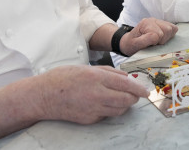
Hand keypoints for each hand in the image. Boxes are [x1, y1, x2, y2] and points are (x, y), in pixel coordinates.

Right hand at [33, 65, 147, 123]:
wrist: (43, 96)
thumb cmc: (63, 78)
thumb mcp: (87, 68)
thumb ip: (109, 72)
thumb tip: (126, 77)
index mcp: (96, 78)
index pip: (126, 85)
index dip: (139, 89)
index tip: (145, 91)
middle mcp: (97, 94)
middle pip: (126, 100)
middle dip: (134, 98)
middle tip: (135, 95)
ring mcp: (93, 109)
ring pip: (119, 110)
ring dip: (123, 104)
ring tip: (119, 98)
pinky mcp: (89, 119)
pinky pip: (106, 115)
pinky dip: (110, 110)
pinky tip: (103, 103)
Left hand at [120, 18, 177, 55]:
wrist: (129, 42)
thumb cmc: (132, 44)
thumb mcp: (135, 44)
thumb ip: (145, 40)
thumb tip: (156, 37)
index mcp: (146, 23)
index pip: (159, 34)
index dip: (156, 42)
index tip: (150, 45)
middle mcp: (153, 20)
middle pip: (167, 30)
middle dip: (162, 40)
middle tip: (154, 44)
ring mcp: (159, 21)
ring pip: (171, 29)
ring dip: (166, 38)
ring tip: (157, 41)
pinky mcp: (164, 24)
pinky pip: (173, 28)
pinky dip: (170, 35)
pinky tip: (162, 38)